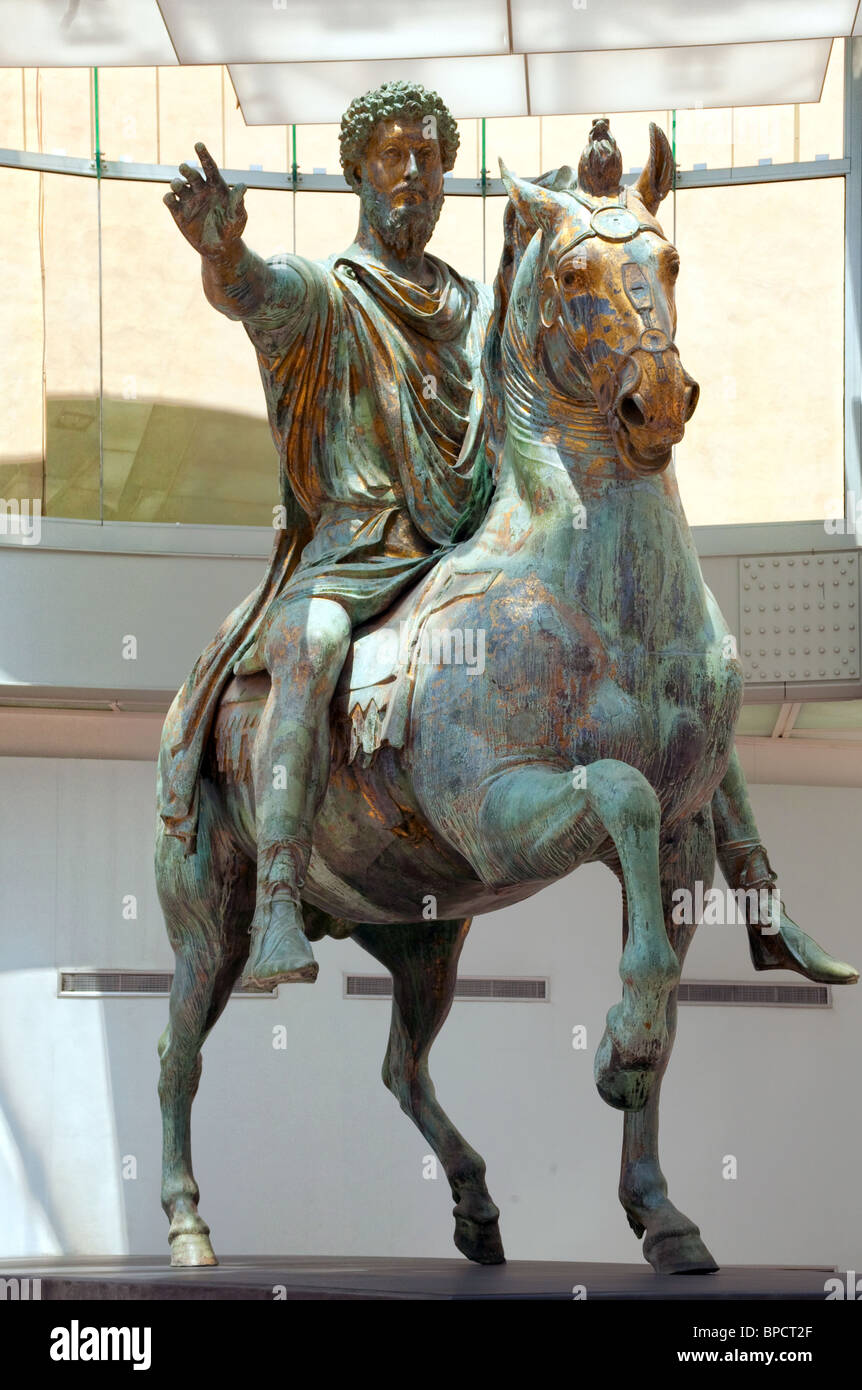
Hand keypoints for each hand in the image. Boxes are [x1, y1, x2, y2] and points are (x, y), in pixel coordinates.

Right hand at [164, 141, 246, 258]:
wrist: (220, 249)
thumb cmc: (232, 230)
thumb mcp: (238, 217)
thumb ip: (238, 203)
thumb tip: (243, 186)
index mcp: (215, 186)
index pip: (209, 167)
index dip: (204, 155)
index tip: (198, 145)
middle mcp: (200, 190)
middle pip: (192, 175)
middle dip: (187, 170)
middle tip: (185, 168)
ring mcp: (188, 200)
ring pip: (178, 185)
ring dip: (176, 183)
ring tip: (177, 185)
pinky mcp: (178, 213)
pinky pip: (170, 201)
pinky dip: (168, 198)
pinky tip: (171, 198)